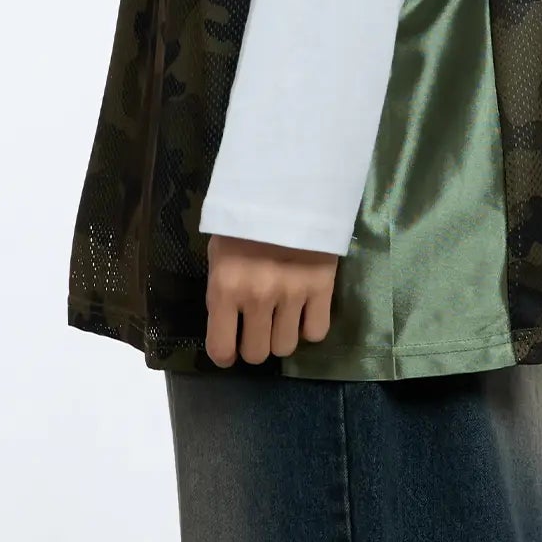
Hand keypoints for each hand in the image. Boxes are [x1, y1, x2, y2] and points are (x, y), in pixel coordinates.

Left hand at [204, 232, 338, 366]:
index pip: (221, 348)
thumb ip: (222, 291)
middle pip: (258, 354)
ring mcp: (293, 294)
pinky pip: (316, 332)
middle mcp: (258, 297)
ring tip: (281, 316)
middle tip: (257, 327)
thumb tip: (227, 324)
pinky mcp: (322, 287)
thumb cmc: (244, 220)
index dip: (225, 354)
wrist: (286, 187)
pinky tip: (303, 310)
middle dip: (255, 345)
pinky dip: (309, 326)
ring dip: (282, 336)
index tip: (230, 347)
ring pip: (287, 347)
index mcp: (226, 287)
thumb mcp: (219, 253)